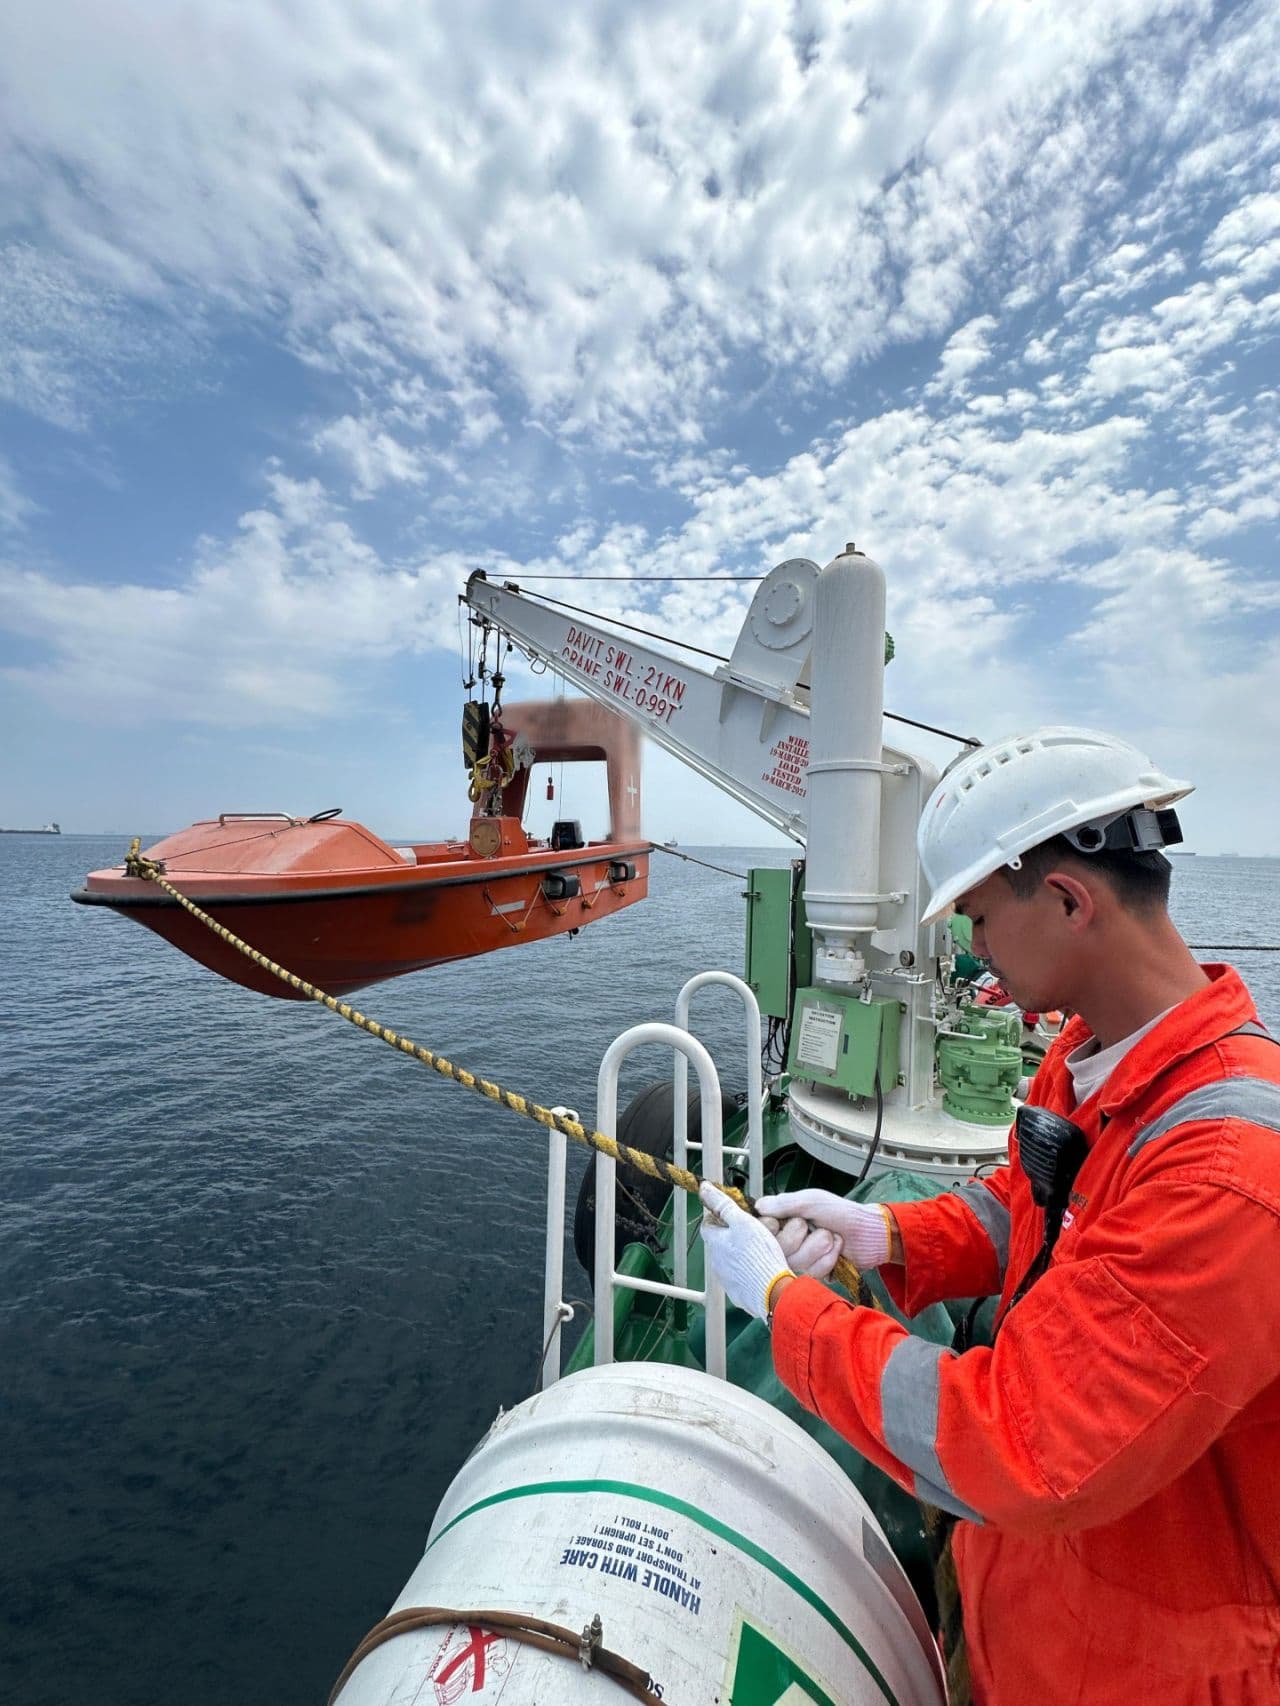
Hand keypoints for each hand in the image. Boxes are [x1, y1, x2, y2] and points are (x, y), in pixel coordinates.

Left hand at [698, 1183, 793, 1319]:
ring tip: (761, 1250)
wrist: (772, 1292)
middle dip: (733, 1235)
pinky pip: (740, 1276)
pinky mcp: (738, 1292)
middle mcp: (716, 1262)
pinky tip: (763, 1267)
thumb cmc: (758, 1255)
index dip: (719, 1215)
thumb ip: (723, 1204)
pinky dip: (748, 1270)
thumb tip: (704, 1188)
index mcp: (715, 1243)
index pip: (708, 1224)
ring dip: (741, 1252)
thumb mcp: (743, 1221)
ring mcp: (726, 1279)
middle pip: (720, 1242)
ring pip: (731, 1259)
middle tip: (753, 1230)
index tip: (733, 1212)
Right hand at [754, 1189, 891, 1277]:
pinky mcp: (813, 1274)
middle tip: (815, 1227)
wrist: (869, 1233)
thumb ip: (785, 1204)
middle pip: (779, 1249)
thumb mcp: (812, 1200)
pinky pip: (811, 1274)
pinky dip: (827, 1261)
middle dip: (803, 1237)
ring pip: (796, 1262)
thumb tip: (759, 1207)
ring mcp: (800, 1259)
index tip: (785, 1223)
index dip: (774, 1230)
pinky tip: (836, 1253)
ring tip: (831, 1238)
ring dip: (819, 1248)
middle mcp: (788, 1241)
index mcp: (784, 1220)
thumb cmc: (841, 1212)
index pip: (762, 1230)